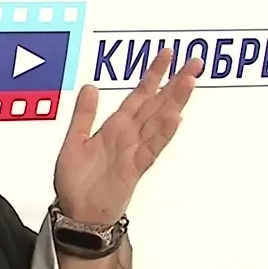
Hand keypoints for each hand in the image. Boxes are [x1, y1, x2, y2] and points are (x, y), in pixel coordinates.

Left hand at [53, 49, 201, 223]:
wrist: (77, 213)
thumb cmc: (75, 181)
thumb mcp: (73, 141)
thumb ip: (83, 115)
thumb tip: (90, 86)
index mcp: (115, 126)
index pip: (139, 95)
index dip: (153, 74)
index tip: (168, 55)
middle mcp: (128, 135)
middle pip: (156, 104)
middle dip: (174, 82)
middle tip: (195, 62)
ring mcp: (134, 151)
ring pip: (159, 121)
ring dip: (174, 101)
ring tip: (189, 81)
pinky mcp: (135, 169)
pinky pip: (151, 148)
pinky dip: (163, 133)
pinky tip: (176, 117)